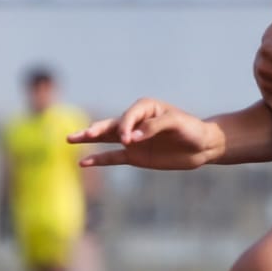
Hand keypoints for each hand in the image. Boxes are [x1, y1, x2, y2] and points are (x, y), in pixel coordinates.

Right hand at [68, 100, 224, 169]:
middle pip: (110, 124)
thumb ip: (154, 128)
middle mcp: (134, 122)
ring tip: (70, 139)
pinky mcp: (134, 156)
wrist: (202, 146)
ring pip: (106, 139)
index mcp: (145, 108)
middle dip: (95, 129)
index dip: (126, 127)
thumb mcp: (177, 124)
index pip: (128, 116)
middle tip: (81, 134)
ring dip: (89, 139)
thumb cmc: (191, 129)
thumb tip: (131, 140)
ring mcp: (132, 140)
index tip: (131, 139)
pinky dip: (99, 160)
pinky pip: (113, 157)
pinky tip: (84, 162)